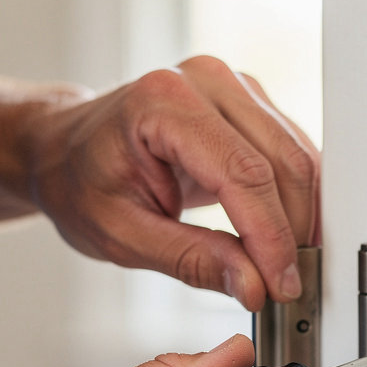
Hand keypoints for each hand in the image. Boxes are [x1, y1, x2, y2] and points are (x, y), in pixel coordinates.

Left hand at [25, 57, 319, 310]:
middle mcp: (205, 80)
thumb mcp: (122, 236)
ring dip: (302, 218)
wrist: (64, 150)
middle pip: (282, 161)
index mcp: (163, 101)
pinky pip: (291, 154)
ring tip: (286, 268)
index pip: (243, 172)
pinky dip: (294, 202)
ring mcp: (232, 87)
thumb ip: (192, 260)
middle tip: (288, 287)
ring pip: (297, 158)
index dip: (271, 235)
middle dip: (294, 231)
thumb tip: (254, 285)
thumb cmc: (80, 184)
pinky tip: (283, 238)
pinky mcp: (249, 104)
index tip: (282, 285)